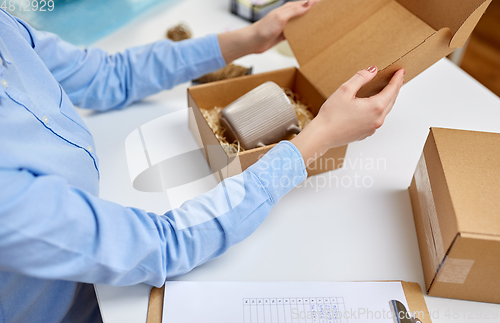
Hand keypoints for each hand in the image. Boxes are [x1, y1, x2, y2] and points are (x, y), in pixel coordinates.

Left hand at [218, 0, 317, 62]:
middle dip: (314, 12)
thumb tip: (308, 3)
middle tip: (326, 13)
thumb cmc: (264, 28)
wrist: (253, 41)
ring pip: (301, 22)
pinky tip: (308, 35)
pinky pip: (296, 32)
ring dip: (309, 23)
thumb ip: (294, 11)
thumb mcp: (281, 17)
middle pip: (304, 12)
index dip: (314, 3)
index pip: (305, 3)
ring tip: (321, 23)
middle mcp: (288, 15)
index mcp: (288, 8)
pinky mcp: (284, 34)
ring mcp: (286, 25)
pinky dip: (303, 33)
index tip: (324, 3)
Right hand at [291, 66, 405, 165]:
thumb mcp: (345, 90)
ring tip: (388, 91)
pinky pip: (377, 118)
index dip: (397, 79)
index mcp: (375, 107)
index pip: (392, 90)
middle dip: (395, 88)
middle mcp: (377, 119)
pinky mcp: (366, 133)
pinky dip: (379, 109)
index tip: (401, 72)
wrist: (322, 135)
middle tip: (398, 79)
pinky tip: (374, 105)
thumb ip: (361, 78)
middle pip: (391, 100)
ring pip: (385, 110)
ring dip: (388, 99)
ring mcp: (373, 128)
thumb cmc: (331, 115)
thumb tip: (372, 70)